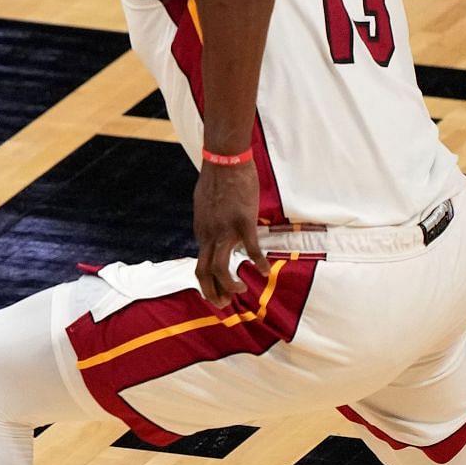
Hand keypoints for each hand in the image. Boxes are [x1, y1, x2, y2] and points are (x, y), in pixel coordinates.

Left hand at [193, 161, 268, 306]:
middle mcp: (208, 235)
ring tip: (241, 290)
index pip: (200, 264)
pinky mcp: (243, 223)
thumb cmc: (217, 178)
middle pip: (202, 273)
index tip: (219, 289)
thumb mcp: (205, 203)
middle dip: (212, 293)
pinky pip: (251, 250)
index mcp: (201, 231)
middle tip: (224, 304)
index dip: (208, 281)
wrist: (224, 159)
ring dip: (229, 285)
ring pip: (219, 268)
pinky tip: (265, 271)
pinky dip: (258, 264)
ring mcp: (225, 230)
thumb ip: (208, 220)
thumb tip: (212, 226)